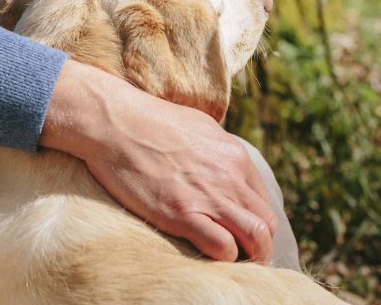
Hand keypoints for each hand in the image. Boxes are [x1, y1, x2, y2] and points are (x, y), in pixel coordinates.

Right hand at [39, 59, 276, 262]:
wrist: (114, 121)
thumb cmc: (148, 120)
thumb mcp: (196, 125)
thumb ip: (217, 149)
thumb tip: (224, 166)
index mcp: (233, 154)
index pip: (263, 201)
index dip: (254, 221)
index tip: (238, 231)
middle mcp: (229, 175)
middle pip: (266, 224)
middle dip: (259, 244)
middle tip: (240, 253)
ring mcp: (208, 195)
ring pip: (256, 238)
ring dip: (249, 255)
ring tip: (231, 260)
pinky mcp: (183, 213)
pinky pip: (223, 248)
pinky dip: (222, 257)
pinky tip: (206, 252)